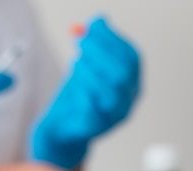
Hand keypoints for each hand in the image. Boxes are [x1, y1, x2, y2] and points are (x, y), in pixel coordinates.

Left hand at [31, 17, 139, 170]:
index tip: (93, 25)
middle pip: (122, 73)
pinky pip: (92, 109)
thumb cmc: (77, 96)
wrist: (61, 129)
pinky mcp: (95, 129)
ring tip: (73, 61)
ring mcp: (114, 117)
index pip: (131, 58)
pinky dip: (82, 92)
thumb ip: (93, 46)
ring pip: (110, 91)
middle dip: (101, 52)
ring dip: (90, 71)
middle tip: (79, 41)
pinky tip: (73, 85)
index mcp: (131, 84)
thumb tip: (99, 19)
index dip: (113, 40)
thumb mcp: (86, 68)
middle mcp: (128, 101)